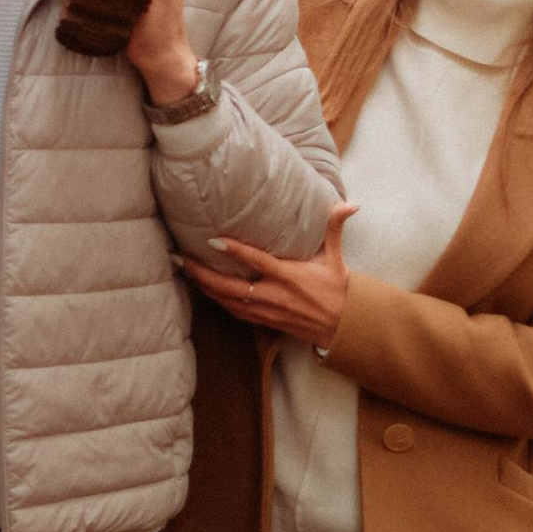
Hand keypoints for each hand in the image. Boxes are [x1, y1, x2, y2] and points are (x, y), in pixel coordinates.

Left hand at [180, 205, 355, 349]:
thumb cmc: (338, 290)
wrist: (343, 327)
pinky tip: (204, 289)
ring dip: (204, 286)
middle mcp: (274, 295)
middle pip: (230, 287)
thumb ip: (335, 228)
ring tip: (185, 271)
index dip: (234, 251)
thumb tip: (350, 204)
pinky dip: (216, 300)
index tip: (212, 239)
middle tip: (181, 258)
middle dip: (202, 273)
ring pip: (227, 301)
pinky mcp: (264, 321)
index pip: (257, 262)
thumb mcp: (337, 258)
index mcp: (289, 277)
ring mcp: (267, 311)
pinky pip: (234, 311)